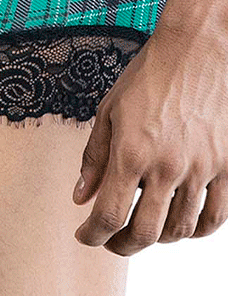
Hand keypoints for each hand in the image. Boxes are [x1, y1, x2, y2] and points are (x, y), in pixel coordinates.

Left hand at [71, 21, 227, 254]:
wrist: (196, 49)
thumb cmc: (150, 75)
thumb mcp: (110, 110)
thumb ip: (95, 157)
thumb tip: (81, 197)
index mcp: (132, 153)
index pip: (109, 216)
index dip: (92, 235)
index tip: (85, 236)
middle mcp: (167, 167)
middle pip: (144, 233)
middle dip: (121, 245)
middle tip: (111, 241)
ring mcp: (200, 168)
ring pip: (180, 230)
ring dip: (158, 238)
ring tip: (144, 228)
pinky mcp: (225, 165)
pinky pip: (215, 215)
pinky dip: (197, 230)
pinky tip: (183, 224)